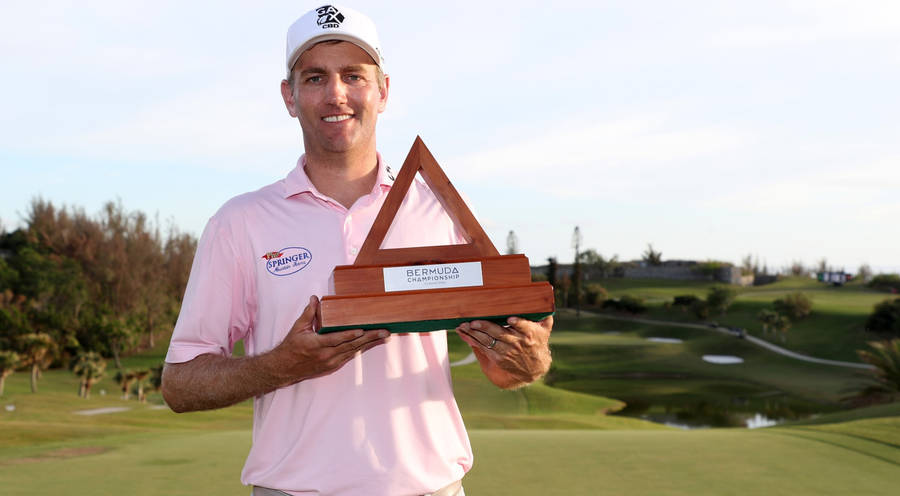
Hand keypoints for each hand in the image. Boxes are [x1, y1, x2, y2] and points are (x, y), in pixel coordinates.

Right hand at [271, 295, 388, 383]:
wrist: (284, 368)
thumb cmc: (291, 347)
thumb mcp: (298, 328)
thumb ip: (309, 313)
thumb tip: (315, 298)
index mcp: (316, 345)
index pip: (336, 339)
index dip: (350, 335)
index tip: (362, 330)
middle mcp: (326, 355)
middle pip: (350, 346)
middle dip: (369, 338)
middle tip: (384, 332)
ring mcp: (331, 362)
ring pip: (353, 351)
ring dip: (369, 344)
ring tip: (383, 336)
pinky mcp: (333, 366)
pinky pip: (350, 356)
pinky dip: (361, 349)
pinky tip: (372, 343)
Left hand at [455, 315, 552, 388]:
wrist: (534, 368)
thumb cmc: (538, 343)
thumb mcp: (545, 330)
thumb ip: (544, 316)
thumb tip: (545, 301)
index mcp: (530, 333)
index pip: (524, 327)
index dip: (518, 323)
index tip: (511, 319)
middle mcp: (518, 342)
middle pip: (500, 333)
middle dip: (485, 327)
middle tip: (473, 321)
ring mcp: (507, 351)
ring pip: (488, 341)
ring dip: (474, 334)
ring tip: (464, 326)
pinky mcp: (498, 358)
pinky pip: (483, 348)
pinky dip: (472, 341)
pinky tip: (464, 334)